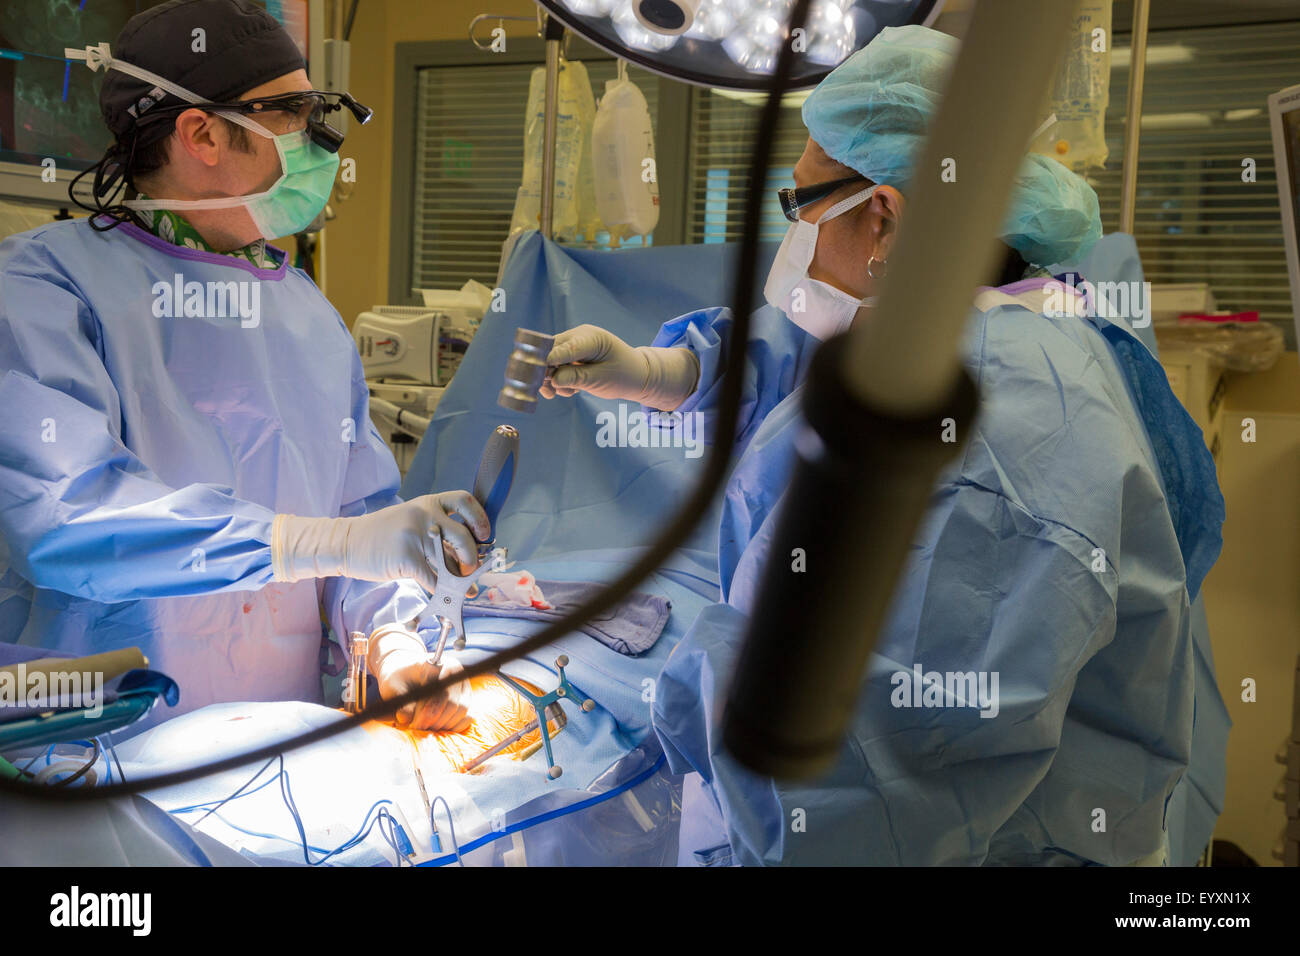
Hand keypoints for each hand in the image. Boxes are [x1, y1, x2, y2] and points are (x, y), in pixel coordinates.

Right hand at [272, 492, 488, 593]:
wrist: (347, 542)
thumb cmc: (383, 534)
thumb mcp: (411, 521)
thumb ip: (437, 531)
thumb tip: (468, 554)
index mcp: (428, 503)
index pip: (465, 501)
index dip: (480, 518)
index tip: (485, 535)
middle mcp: (425, 516)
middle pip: (464, 536)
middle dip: (472, 557)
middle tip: (471, 568)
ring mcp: (415, 537)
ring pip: (450, 562)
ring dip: (462, 580)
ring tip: (467, 588)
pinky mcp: (407, 559)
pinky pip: (433, 579)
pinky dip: (441, 591)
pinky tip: (444, 596)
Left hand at [369, 628, 471, 731]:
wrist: (407, 675)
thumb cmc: (399, 680)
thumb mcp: (393, 688)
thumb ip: (400, 702)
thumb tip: (405, 718)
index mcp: (439, 664)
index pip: (440, 692)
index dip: (428, 711)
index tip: (415, 724)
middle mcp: (456, 673)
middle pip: (452, 704)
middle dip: (435, 721)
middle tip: (418, 728)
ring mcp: (464, 685)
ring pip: (461, 711)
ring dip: (444, 725)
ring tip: (426, 727)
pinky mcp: (466, 698)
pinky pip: (468, 717)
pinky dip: (454, 726)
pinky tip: (438, 728)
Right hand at [539, 325, 699, 410]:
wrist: (635, 375)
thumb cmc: (623, 375)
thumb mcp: (602, 380)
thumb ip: (576, 378)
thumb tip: (552, 379)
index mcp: (590, 338)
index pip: (564, 347)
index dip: (548, 360)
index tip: (538, 374)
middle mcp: (579, 337)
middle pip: (550, 351)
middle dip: (546, 372)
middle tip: (548, 392)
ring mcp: (574, 345)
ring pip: (550, 360)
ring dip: (552, 379)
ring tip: (567, 393)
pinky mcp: (571, 356)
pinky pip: (556, 366)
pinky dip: (558, 380)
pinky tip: (570, 390)